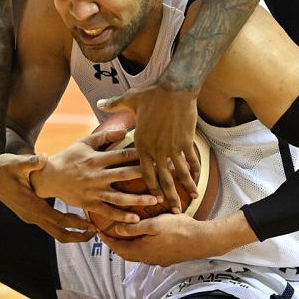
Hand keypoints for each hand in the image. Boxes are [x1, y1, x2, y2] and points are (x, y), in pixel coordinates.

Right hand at [0, 151, 95, 242]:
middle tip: (95, 233)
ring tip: (89, 228)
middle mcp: (30, 215)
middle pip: (58, 233)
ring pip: (54, 231)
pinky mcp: (29, 213)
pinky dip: (62, 225)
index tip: (92, 225)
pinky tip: (74, 218)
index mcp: (31, 205)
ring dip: (71, 231)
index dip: (76, 224)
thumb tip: (44, 158)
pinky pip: (49, 224)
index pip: (58, 221)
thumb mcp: (17, 163)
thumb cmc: (3, 167)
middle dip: (77, 236)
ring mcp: (29, 216)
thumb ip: (32, 162)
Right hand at [30, 127, 158, 223]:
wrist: (48, 177)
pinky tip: (136, 219)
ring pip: (119, 197)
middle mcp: (96, 175)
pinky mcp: (88, 204)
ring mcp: (92, 191)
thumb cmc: (68, 157)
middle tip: (164, 177)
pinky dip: (121, 216)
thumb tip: (124, 130)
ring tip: (156, 200)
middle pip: (125, 175)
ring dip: (138, 199)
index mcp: (96, 158)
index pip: (122, 155)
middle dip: (146, 176)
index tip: (158, 155)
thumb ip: (104, 135)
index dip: (141, 154)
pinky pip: (107, 211)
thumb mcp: (83, 142)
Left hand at [98, 83, 200, 213]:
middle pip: (162, 179)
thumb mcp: (129, 99)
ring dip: (186, 187)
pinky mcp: (185, 141)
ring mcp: (171, 147)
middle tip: (174, 211)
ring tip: (192, 199)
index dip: (150, 187)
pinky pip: (191, 160)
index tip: (153, 199)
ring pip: (179, 173)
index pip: (143, 172)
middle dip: (168, 196)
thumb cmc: (151, 92)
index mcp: (141, 143)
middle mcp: (155, 149)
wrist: (174, 87)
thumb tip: (99, 102)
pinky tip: (199, 179)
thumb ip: (114, 104)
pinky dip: (196, 170)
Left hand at [101, 211, 256, 265]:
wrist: (202, 241)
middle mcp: (147, 259)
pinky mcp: (167, 259)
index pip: (117, 247)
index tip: (98, 231)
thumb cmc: (178, 229)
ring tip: (124, 236)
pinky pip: (148, 255)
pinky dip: (140, 248)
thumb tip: (117, 230)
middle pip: (125, 253)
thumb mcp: (154, 224)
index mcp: (141, 251)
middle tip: (108, 234)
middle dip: (115, 245)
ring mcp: (158, 261)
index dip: (106, 240)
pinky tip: (144, 240)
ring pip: (137, 255)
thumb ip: (134, 228)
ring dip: (128, 246)